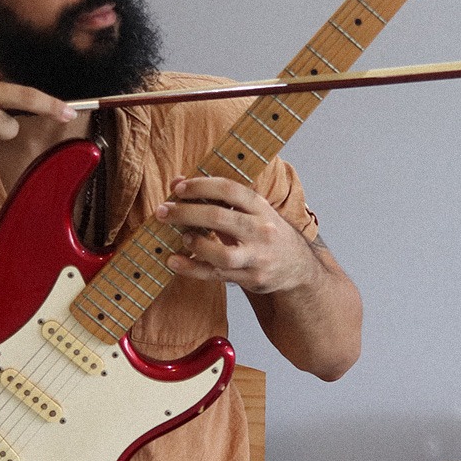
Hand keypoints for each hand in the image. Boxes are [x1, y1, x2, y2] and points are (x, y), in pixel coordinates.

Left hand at [154, 176, 316, 294]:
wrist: (297, 267)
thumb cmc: (265, 232)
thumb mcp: (252, 210)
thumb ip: (218, 198)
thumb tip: (176, 182)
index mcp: (261, 208)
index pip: (229, 189)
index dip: (201, 186)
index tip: (178, 188)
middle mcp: (261, 231)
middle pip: (219, 218)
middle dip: (185, 213)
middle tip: (163, 211)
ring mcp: (256, 258)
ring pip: (221, 253)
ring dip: (195, 243)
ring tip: (183, 236)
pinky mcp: (249, 279)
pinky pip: (215, 275)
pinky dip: (191, 268)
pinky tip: (173, 260)